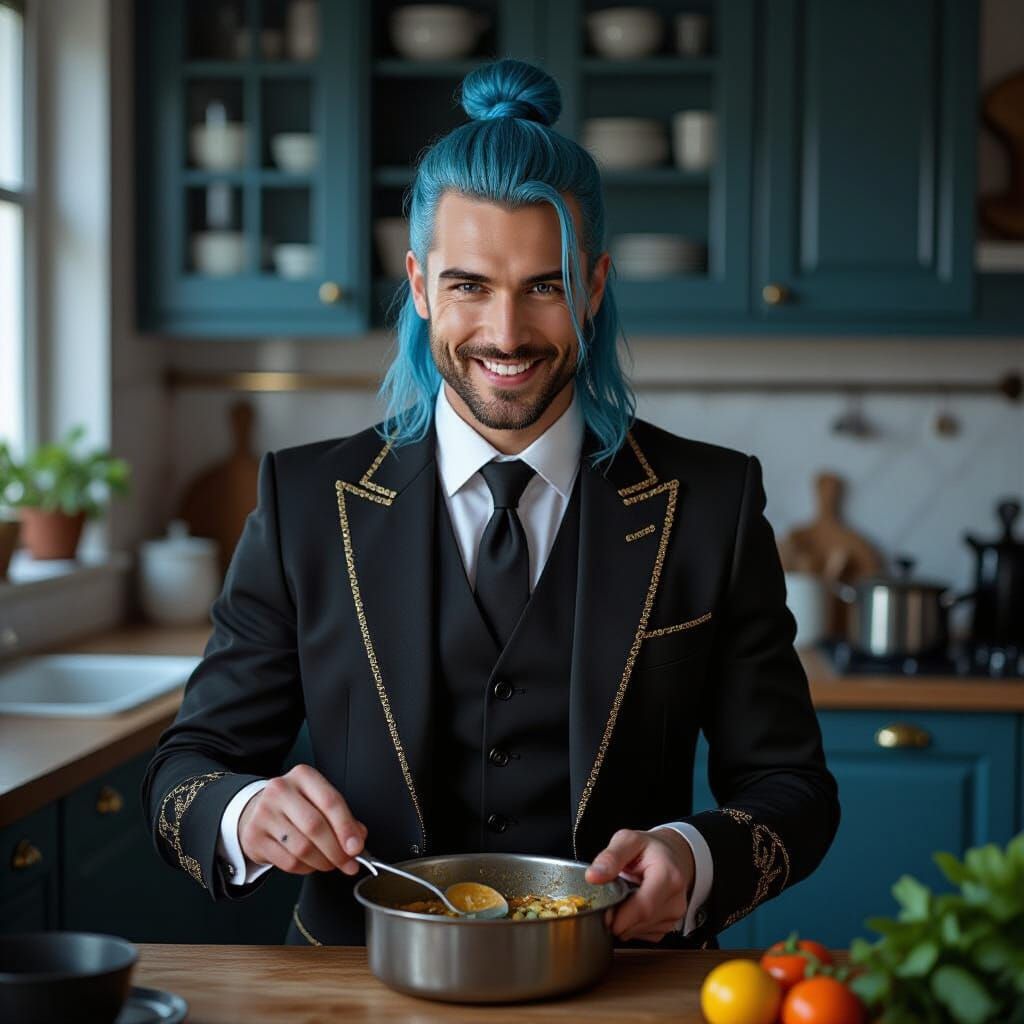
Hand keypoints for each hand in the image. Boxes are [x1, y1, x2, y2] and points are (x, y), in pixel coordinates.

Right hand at [237, 764, 366, 875]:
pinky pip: (288, 861)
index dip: (346, 827)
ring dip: (322, 862)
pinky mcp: (254, 837)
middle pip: (315, 826)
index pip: (330, 801)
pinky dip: (306, 868)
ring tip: (331, 864)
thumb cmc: (295, 805)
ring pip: (302, 847)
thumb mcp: (318, 800)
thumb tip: (358, 839)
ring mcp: (264, 813)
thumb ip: (342, 817)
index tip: (357, 846)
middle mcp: (280, 790)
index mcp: (303, 776)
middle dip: (336, 850)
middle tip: (348, 863)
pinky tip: (311, 864)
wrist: (256, 809)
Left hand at [585, 828, 695, 942]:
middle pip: (640, 922)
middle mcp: (676, 899)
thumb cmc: (649, 848)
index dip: (620, 917)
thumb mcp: (628, 840)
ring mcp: (675, 915)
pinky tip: (632, 906)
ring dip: (624, 921)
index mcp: (668, 875)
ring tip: (624, 897)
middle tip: (609, 899)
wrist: (671, 855)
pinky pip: (644, 934)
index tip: (604, 914)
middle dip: (618, 917)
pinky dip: (632, 925)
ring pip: (640, 931)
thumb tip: (593, 876)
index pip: (644, 907)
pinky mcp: (670, 926)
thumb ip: (610, 857)